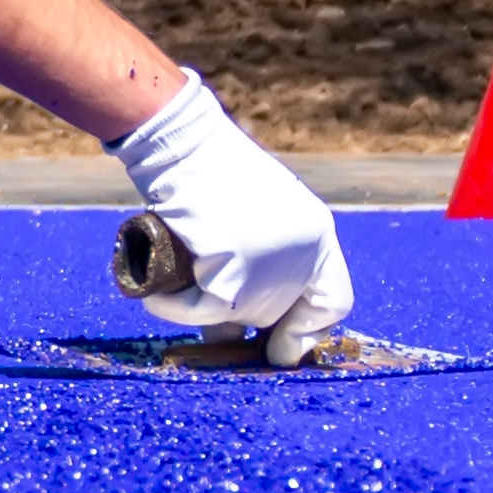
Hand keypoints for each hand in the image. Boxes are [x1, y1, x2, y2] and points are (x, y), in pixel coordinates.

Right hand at [110, 74, 350, 362]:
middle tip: (207, 313)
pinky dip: (175, 308)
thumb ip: (262, 265)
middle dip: (241, 321)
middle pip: (277, 316)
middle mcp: (304, 252)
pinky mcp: (232, 271)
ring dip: (201, 312)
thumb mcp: (250, 219)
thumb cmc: (208, 175)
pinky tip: (158, 295)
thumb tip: (240, 333)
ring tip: (173, 290)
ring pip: (238, 317)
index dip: (305, 331)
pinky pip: (202, 312)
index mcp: (317, 234)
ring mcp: (270, 264)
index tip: (279, 347)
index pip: (333, 302)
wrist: (181, 145)